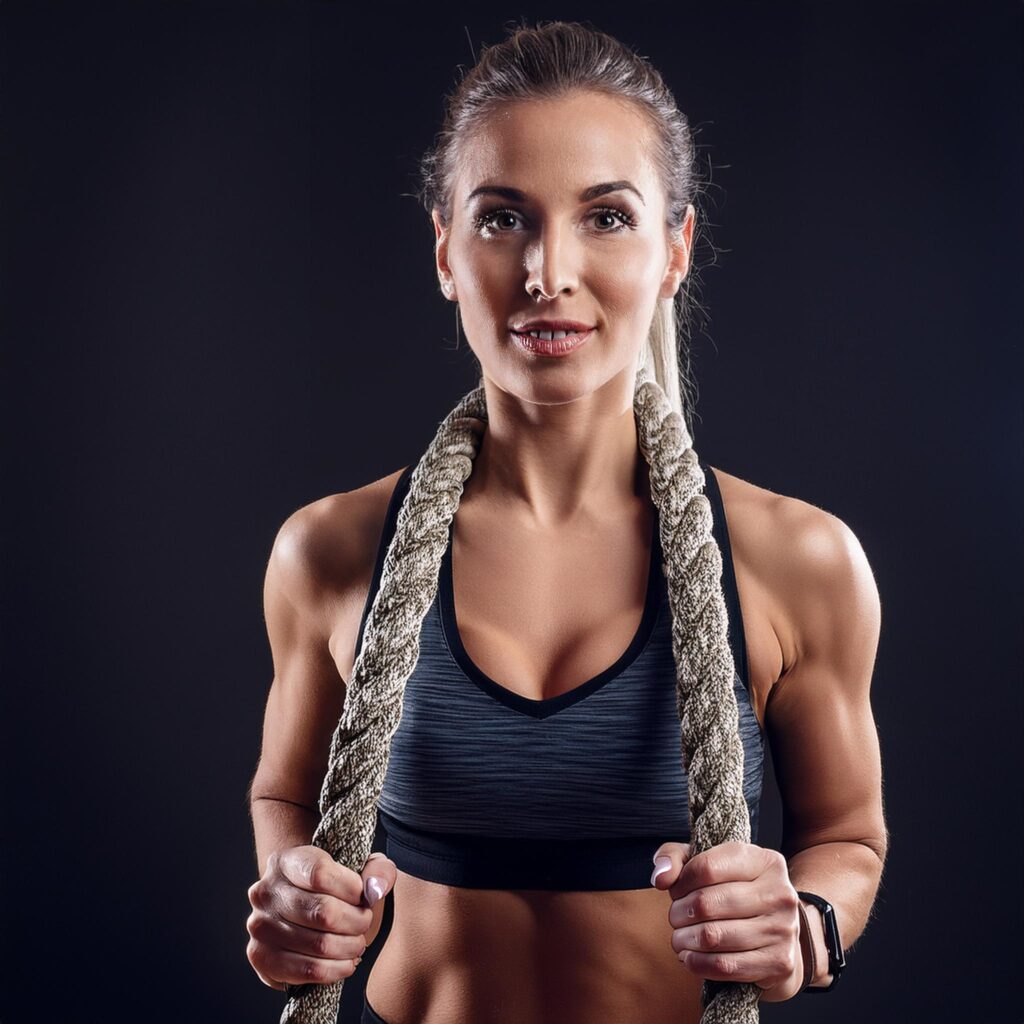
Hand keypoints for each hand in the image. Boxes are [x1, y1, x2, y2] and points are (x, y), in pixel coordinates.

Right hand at [246, 845, 397, 990]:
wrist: (304, 907)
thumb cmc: (336, 886)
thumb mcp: (362, 867)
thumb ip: (378, 871)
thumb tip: (374, 891)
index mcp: (286, 861)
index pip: (320, 872)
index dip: (351, 888)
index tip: (363, 896)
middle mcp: (265, 891)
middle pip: (322, 912)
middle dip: (356, 921)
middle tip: (365, 922)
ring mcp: (259, 925)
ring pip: (318, 944)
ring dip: (349, 947)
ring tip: (357, 943)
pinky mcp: (261, 957)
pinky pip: (307, 970)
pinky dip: (335, 970)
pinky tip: (346, 962)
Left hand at [650, 840, 804, 1001]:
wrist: (779, 933)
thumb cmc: (736, 891)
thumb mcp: (709, 862)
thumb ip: (676, 857)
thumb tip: (661, 877)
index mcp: (764, 861)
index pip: (707, 867)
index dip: (680, 882)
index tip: (675, 891)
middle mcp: (780, 893)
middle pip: (706, 903)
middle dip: (679, 913)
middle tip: (676, 917)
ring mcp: (783, 929)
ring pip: (712, 936)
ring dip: (684, 939)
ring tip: (680, 938)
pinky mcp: (779, 963)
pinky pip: (725, 966)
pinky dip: (697, 963)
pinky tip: (690, 957)